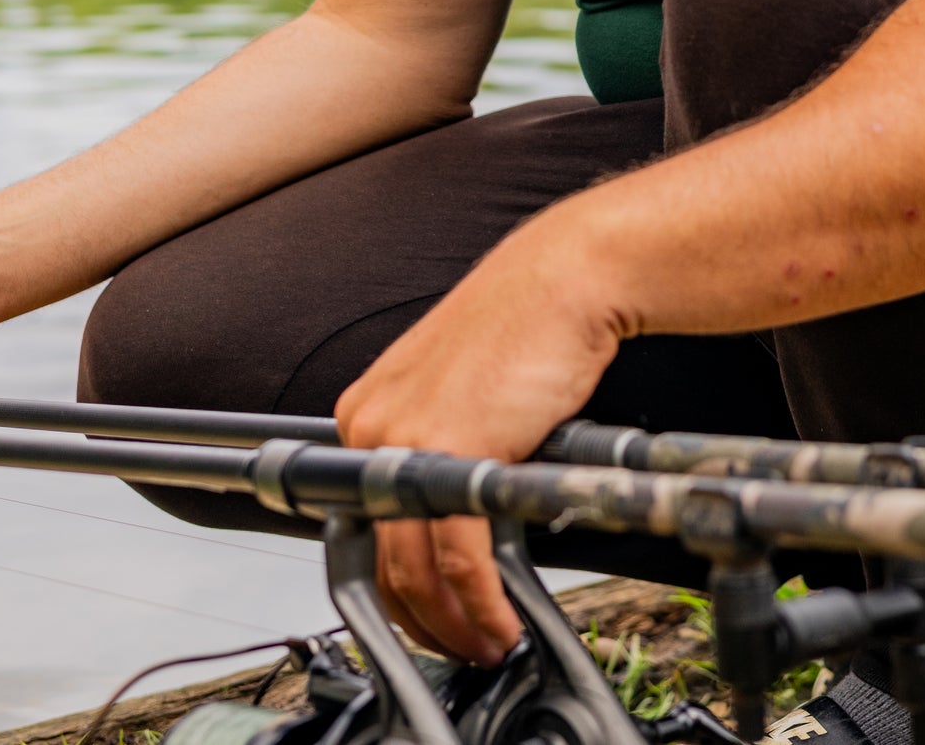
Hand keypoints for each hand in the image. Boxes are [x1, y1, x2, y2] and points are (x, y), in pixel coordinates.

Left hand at [334, 210, 623, 664]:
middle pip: (380, 555)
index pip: (360, 521)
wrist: (563, 278)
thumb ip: (444, 444)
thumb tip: (456, 510)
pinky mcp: (453, 455)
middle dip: (418, 619)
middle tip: (456, 646)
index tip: (423, 612)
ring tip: (484, 645)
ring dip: (450, 623)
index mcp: (369, 410)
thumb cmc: (526, 322)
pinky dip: (480, 600)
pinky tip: (502, 617)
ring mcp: (407, 442)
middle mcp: (373, 427)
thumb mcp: (463, 388)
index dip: (391, 582)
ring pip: (412, 568)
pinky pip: (458, 556)